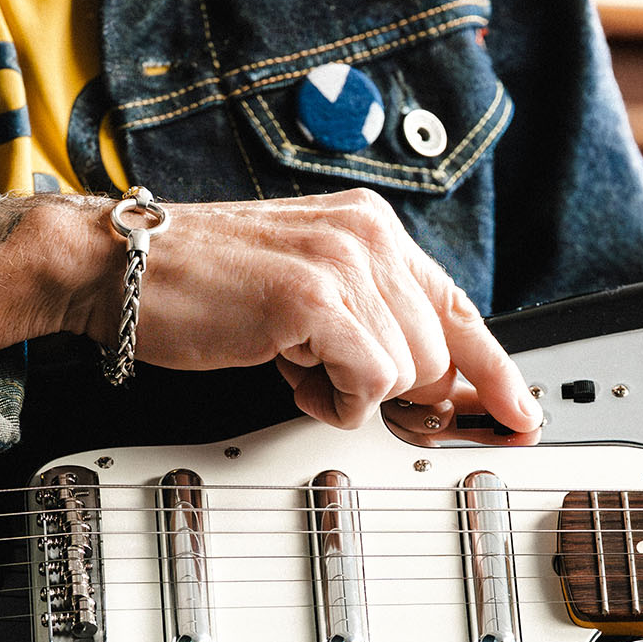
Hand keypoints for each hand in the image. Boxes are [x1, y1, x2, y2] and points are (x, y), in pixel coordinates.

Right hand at [0, 189, 542, 432]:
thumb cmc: (201, 286)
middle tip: (324, 376)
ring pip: (408, 373)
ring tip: (294, 362)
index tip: (523, 413)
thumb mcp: (303, 289)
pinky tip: (290, 373)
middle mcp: (368, 236)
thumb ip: (367, 322)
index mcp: (370, 228)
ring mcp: (343, 264)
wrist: (118, 268)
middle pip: (439, 353)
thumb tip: (426, 389)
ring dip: (350, 392)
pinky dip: (332, 399)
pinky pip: (368, 383)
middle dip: (392, 389)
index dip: (496, 370)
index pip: (460, 308)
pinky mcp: (312, 300)